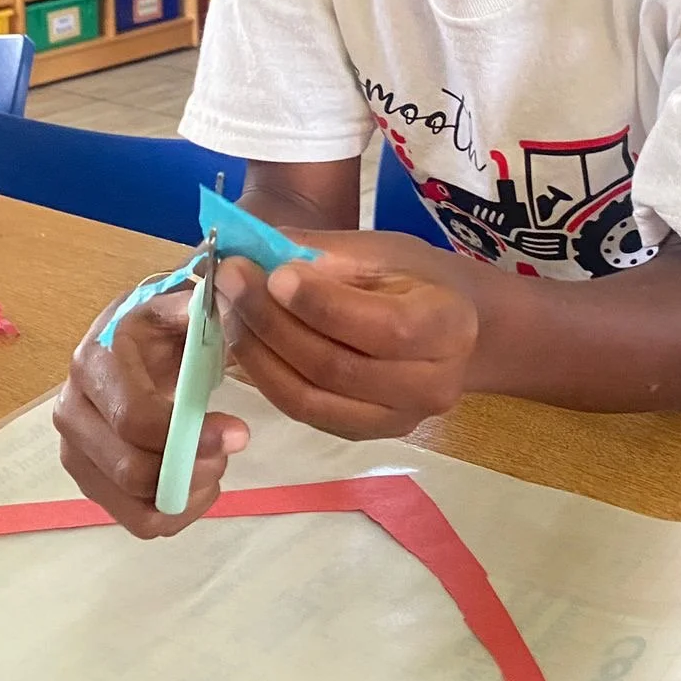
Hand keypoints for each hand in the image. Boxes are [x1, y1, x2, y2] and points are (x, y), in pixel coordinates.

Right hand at [54, 286, 249, 537]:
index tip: (240, 433)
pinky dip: (177, 512)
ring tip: (214, 462)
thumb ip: (194, 308)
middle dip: (193, 467)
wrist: (130, 343)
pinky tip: (197, 481)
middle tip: (231, 446)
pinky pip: (137, 521)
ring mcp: (77, 452)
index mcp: (94, 363)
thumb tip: (214, 310)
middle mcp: (72, 412)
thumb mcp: (177, 306)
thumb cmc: (161, 327)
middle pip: (131, 471)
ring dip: (187, 493)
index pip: (135, 419)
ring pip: (135, 505)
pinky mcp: (92, 482)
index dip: (190, 435)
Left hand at [218, 231, 478, 438]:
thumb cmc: (418, 279)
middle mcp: (431, 386)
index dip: (321, 304)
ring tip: (228, 308)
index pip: (383, 327)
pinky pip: (303, 412)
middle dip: (273, 321)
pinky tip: (245, 341)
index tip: (272, 271)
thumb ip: (325, 252)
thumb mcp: (384, 250)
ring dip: (259, 352)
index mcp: (450, 328)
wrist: (452, 329)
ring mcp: (396, 420)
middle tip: (231, 280)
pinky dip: (266, 376)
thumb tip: (256, 246)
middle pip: (337, 367)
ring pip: (310, 397)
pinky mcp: (362, 434)